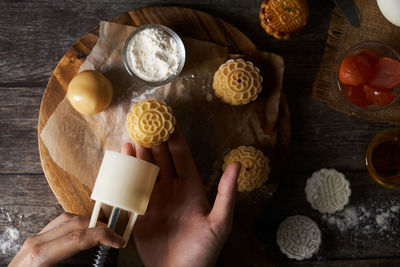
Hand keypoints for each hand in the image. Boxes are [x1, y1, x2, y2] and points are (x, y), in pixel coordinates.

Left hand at [9, 213, 124, 266]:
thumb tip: (101, 262)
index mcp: (41, 255)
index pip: (79, 237)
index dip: (103, 236)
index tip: (118, 241)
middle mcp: (36, 243)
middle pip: (75, 223)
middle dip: (99, 227)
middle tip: (114, 236)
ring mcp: (33, 240)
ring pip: (66, 219)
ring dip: (88, 223)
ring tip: (101, 233)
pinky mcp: (33, 241)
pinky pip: (57, 224)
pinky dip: (75, 225)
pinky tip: (83, 233)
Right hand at [121, 126, 240, 266]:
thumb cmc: (203, 251)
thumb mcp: (220, 222)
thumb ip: (227, 193)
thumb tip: (238, 163)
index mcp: (191, 187)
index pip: (182, 155)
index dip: (175, 137)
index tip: (169, 119)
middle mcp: (172, 188)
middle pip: (161, 157)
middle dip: (154, 139)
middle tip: (146, 121)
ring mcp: (154, 197)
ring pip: (146, 168)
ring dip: (140, 152)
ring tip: (132, 134)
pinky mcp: (139, 209)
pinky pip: (131, 186)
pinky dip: (127, 171)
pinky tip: (123, 157)